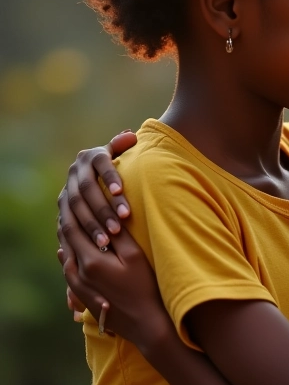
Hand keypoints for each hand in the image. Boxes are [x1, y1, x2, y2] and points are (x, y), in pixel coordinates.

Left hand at [57, 188, 171, 350]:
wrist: (145, 323)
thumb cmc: (145, 288)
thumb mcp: (135, 257)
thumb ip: (119, 236)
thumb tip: (107, 216)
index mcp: (91, 261)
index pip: (74, 229)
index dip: (73, 211)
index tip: (74, 196)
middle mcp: (79, 274)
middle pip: (66, 242)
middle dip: (66, 223)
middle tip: (67, 205)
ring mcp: (79, 287)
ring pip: (65, 258)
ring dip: (65, 240)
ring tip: (66, 225)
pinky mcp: (83, 296)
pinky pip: (68, 272)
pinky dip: (66, 258)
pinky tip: (66, 254)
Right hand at [62, 130, 137, 248]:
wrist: (99, 178)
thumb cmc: (121, 167)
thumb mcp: (122, 155)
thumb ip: (125, 146)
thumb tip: (130, 136)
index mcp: (92, 156)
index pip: (101, 164)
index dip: (109, 177)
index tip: (120, 191)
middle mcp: (76, 171)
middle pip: (87, 190)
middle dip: (103, 208)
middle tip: (120, 224)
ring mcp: (66, 189)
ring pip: (76, 209)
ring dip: (91, 225)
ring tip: (108, 241)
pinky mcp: (62, 208)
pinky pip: (67, 223)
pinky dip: (80, 235)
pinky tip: (91, 247)